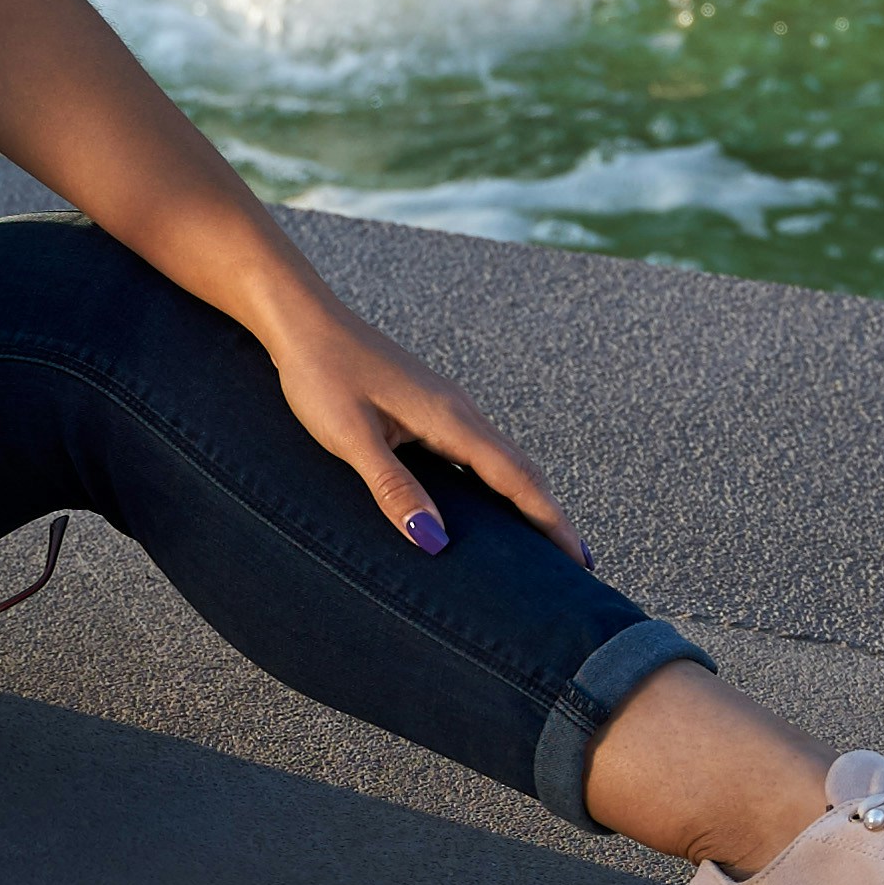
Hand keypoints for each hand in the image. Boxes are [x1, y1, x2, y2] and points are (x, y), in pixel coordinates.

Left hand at [257, 295, 589, 566]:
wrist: (303, 319)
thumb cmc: (320, 374)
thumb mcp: (351, 438)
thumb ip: (393, 488)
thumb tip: (435, 542)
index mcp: (450, 419)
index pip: (516, 479)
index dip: (550, 522)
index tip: (580, 560)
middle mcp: (458, 411)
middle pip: (520, 470)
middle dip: (550, 517)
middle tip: (577, 565)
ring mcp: (445, 406)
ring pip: (501, 460)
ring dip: (526, 499)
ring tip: (542, 542)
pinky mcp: (427, 406)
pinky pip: (477, 451)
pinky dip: (497, 482)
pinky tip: (487, 501)